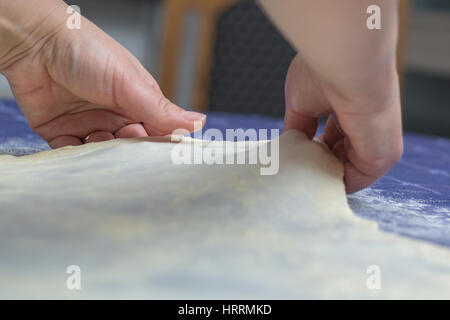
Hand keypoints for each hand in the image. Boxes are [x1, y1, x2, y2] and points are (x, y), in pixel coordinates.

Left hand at [0, 1, 204, 147]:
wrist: (34, 42)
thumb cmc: (86, 50)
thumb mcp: (130, 83)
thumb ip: (162, 110)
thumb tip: (199, 122)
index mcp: (137, 100)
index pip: (156, 131)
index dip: (158, 143)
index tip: (160, 156)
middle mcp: (114, 113)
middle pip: (129, 145)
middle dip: (129, 148)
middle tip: (124, 139)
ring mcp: (88, 122)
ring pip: (103, 151)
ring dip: (102, 151)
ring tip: (97, 134)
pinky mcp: (61, 130)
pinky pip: (73, 152)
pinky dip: (76, 155)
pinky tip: (79, 143)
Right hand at [284, 53, 402, 192]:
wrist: (346, 64)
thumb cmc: (324, 73)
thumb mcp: (302, 104)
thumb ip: (298, 128)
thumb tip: (290, 145)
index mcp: (353, 108)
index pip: (335, 138)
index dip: (314, 148)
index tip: (295, 154)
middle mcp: (368, 126)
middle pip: (340, 156)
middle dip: (317, 164)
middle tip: (294, 167)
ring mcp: (378, 141)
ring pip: (346, 171)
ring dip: (322, 174)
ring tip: (299, 170)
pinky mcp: (384, 156)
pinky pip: (354, 180)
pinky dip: (331, 182)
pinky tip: (311, 176)